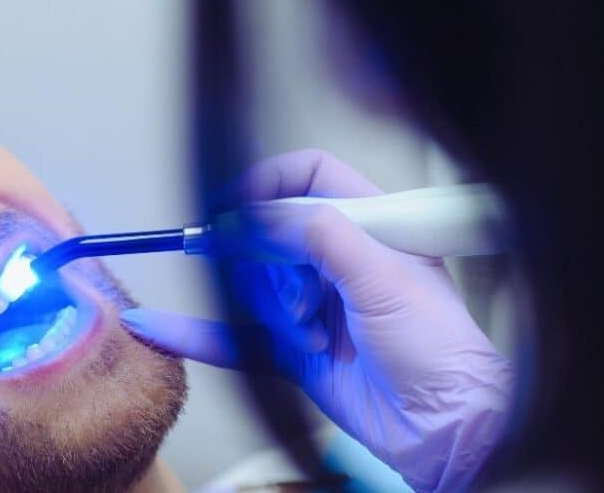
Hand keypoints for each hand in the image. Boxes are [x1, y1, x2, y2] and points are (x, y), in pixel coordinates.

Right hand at [121, 150, 513, 491]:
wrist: (444, 425)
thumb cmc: (440, 348)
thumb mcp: (383, 276)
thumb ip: (320, 235)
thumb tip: (260, 212)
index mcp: (368, 224)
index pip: (307, 178)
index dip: (268, 184)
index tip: (236, 205)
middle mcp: (337, 258)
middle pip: (269, 234)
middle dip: (270, 263)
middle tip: (291, 292)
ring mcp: (312, 304)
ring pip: (255, 286)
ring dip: (272, 311)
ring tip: (310, 334)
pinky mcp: (293, 349)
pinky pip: (237, 337)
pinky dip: (199, 333)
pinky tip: (160, 326)